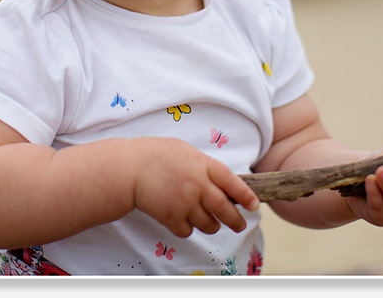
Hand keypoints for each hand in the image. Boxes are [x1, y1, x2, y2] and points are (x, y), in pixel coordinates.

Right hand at [130, 138, 259, 237]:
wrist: (129, 168)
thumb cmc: (155, 154)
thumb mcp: (185, 151)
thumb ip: (204, 166)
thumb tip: (219, 180)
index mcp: (204, 166)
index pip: (233, 183)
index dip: (246, 196)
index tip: (254, 205)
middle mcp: (198, 186)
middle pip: (225, 209)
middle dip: (236, 220)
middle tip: (240, 224)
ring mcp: (186, 203)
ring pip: (208, 224)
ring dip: (212, 225)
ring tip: (211, 222)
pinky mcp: (172, 218)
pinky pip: (188, 231)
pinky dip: (188, 228)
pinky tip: (183, 220)